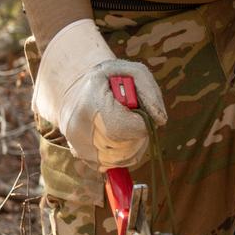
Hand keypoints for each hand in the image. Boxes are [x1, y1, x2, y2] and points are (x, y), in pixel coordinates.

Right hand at [33, 19, 165, 169]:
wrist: (74, 88)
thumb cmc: (108, 79)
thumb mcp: (130, 71)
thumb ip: (149, 91)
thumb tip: (159, 120)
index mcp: (90, 102)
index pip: (120, 129)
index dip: (139, 125)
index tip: (140, 113)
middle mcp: (78, 128)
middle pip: (123, 147)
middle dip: (136, 134)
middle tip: (132, 117)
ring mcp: (77, 145)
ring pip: (120, 159)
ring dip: (131, 144)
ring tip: (124, 124)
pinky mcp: (80, 156)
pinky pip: (112, 164)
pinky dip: (122, 152)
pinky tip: (116, 135)